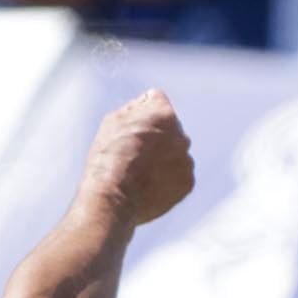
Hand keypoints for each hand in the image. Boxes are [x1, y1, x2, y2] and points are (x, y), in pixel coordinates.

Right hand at [80, 88, 195, 225]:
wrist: (114, 196)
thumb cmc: (109, 157)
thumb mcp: (114, 120)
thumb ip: (137, 107)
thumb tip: (148, 105)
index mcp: (164, 114)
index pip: (156, 101)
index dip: (139, 113)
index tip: (129, 130)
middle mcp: (182, 135)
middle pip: (169, 130)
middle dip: (156, 137)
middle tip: (133, 155)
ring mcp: (187, 160)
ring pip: (175, 153)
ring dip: (163, 159)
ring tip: (140, 174)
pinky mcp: (188, 183)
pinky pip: (178, 176)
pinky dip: (167, 180)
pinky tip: (149, 186)